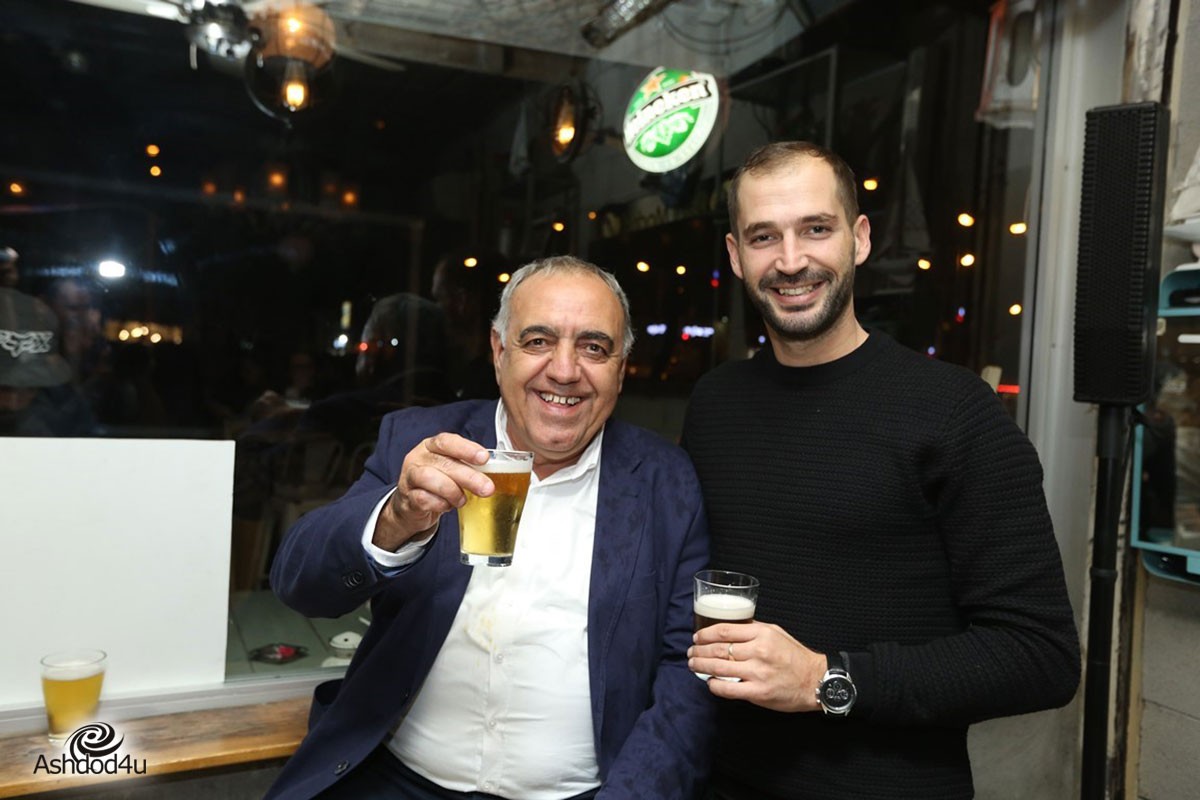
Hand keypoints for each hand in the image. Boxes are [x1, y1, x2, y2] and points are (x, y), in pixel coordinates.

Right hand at [372, 433, 492, 550]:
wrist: (411, 507)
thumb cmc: (437, 483)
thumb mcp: (451, 470)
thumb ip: (469, 467)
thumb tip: (499, 472)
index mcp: (431, 446)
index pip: (446, 441)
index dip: (466, 448)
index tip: (484, 458)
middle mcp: (418, 458)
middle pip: (443, 462)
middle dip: (469, 476)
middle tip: (487, 488)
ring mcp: (409, 477)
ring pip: (429, 478)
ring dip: (452, 490)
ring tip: (462, 500)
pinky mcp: (406, 498)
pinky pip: (423, 499)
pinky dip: (439, 504)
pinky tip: (447, 506)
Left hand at [687, 621, 827, 711]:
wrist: (816, 680)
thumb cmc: (795, 656)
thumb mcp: (776, 633)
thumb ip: (753, 629)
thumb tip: (729, 628)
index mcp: (762, 634)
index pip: (724, 630)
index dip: (705, 634)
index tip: (697, 637)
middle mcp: (758, 652)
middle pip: (718, 649)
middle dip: (699, 650)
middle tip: (690, 652)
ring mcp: (757, 673)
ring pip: (719, 668)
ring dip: (701, 666)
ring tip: (693, 664)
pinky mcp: (758, 692)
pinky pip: (728, 689)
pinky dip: (714, 685)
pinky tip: (709, 682)